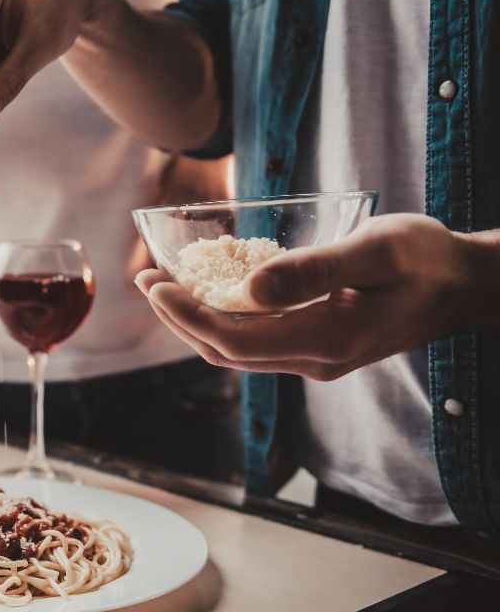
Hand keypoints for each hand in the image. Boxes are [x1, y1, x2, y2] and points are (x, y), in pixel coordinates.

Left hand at [135, 214, 476, 380]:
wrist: (464, 286)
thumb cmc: (424, 260)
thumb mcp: (373, 251)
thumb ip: (313, 270)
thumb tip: (249, 288)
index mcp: (328, 339)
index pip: (235, 338)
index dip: (186, 315)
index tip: (154, 284)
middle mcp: (316, 360)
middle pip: (227, 350)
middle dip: (179, 318)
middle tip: (145, 279)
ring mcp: (317, 359)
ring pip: (239, 350)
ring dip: (196, 321)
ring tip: (164, 286)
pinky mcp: (319, 347)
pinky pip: (257, 341)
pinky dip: (224, 320)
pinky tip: (209, 292)